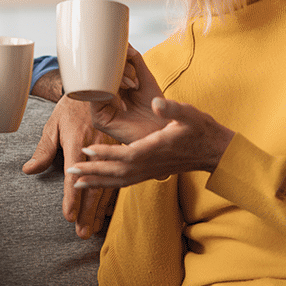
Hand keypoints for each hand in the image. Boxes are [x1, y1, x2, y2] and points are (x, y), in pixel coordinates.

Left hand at [23, 95, 118, 237]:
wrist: (95, 86)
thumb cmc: (70, 107)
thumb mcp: (53, 125)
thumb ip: (43, 150)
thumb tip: (29, 170)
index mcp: (78, 144)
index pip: (74, 177)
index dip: (72, 199)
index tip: (69, 217)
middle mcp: (97, 150)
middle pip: (93, 187)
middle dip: (88, 213)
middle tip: (82, 233)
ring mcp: (111, 151)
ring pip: (107, 185)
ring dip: (99, 209)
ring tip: (93, 228)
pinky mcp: (120, 151)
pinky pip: (117, 177)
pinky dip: (111, 196)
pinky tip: (106, 211)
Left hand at [66, 97, 234, 188]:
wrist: (214, 151)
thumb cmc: (201, 129)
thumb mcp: (189, 113)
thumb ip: (172, 108)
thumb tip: (156, 101)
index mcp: (156, 149)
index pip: (127, 155)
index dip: (106, 154)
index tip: (87, 150)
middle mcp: (151, 164)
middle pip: (117, 173)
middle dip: (93, 172)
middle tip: (70, 172)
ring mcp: (150, 171)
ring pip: (119, 181)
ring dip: (97, 182)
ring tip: (76, 185)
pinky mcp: (151, 174)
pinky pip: (126, 183)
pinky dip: (109, 184)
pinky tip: (97, 184)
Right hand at [86, 47, 166, 145]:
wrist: (167, 132)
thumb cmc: (158, 109)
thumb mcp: (146, 79)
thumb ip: (135, 62)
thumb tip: (125, 45)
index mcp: (113, 89)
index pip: (106, 69)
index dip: (116, 60)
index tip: (129, 57)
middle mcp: (103, 98)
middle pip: (100, 75)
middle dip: (118, 70)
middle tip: (135, 78)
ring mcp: (100, 109)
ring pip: (98, 84)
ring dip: (117, 80)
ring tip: (134, 86)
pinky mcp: (100, 120)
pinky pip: (96, 98)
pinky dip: (109, 90)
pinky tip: (126, 90)